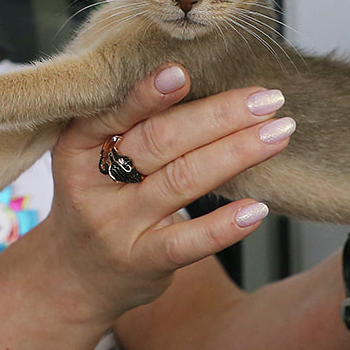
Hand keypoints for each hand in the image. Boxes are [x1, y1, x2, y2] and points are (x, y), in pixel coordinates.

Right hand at [36, 63, 291, 324]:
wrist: (71, 278)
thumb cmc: (99, 200)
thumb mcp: (93, 157)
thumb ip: (135, 122)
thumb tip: (205, 77)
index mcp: (77, 146)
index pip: (114, 114)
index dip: (148, 94)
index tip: (183, 72)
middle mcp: (94, 185)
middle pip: (160, 142)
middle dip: (219, 115)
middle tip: (266, 98)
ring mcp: (118, 227)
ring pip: (182, 182)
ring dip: (236, 153)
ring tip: (277, 134)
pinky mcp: (143, 262)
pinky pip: (188, 242)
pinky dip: (225, 224)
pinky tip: (257, 208)